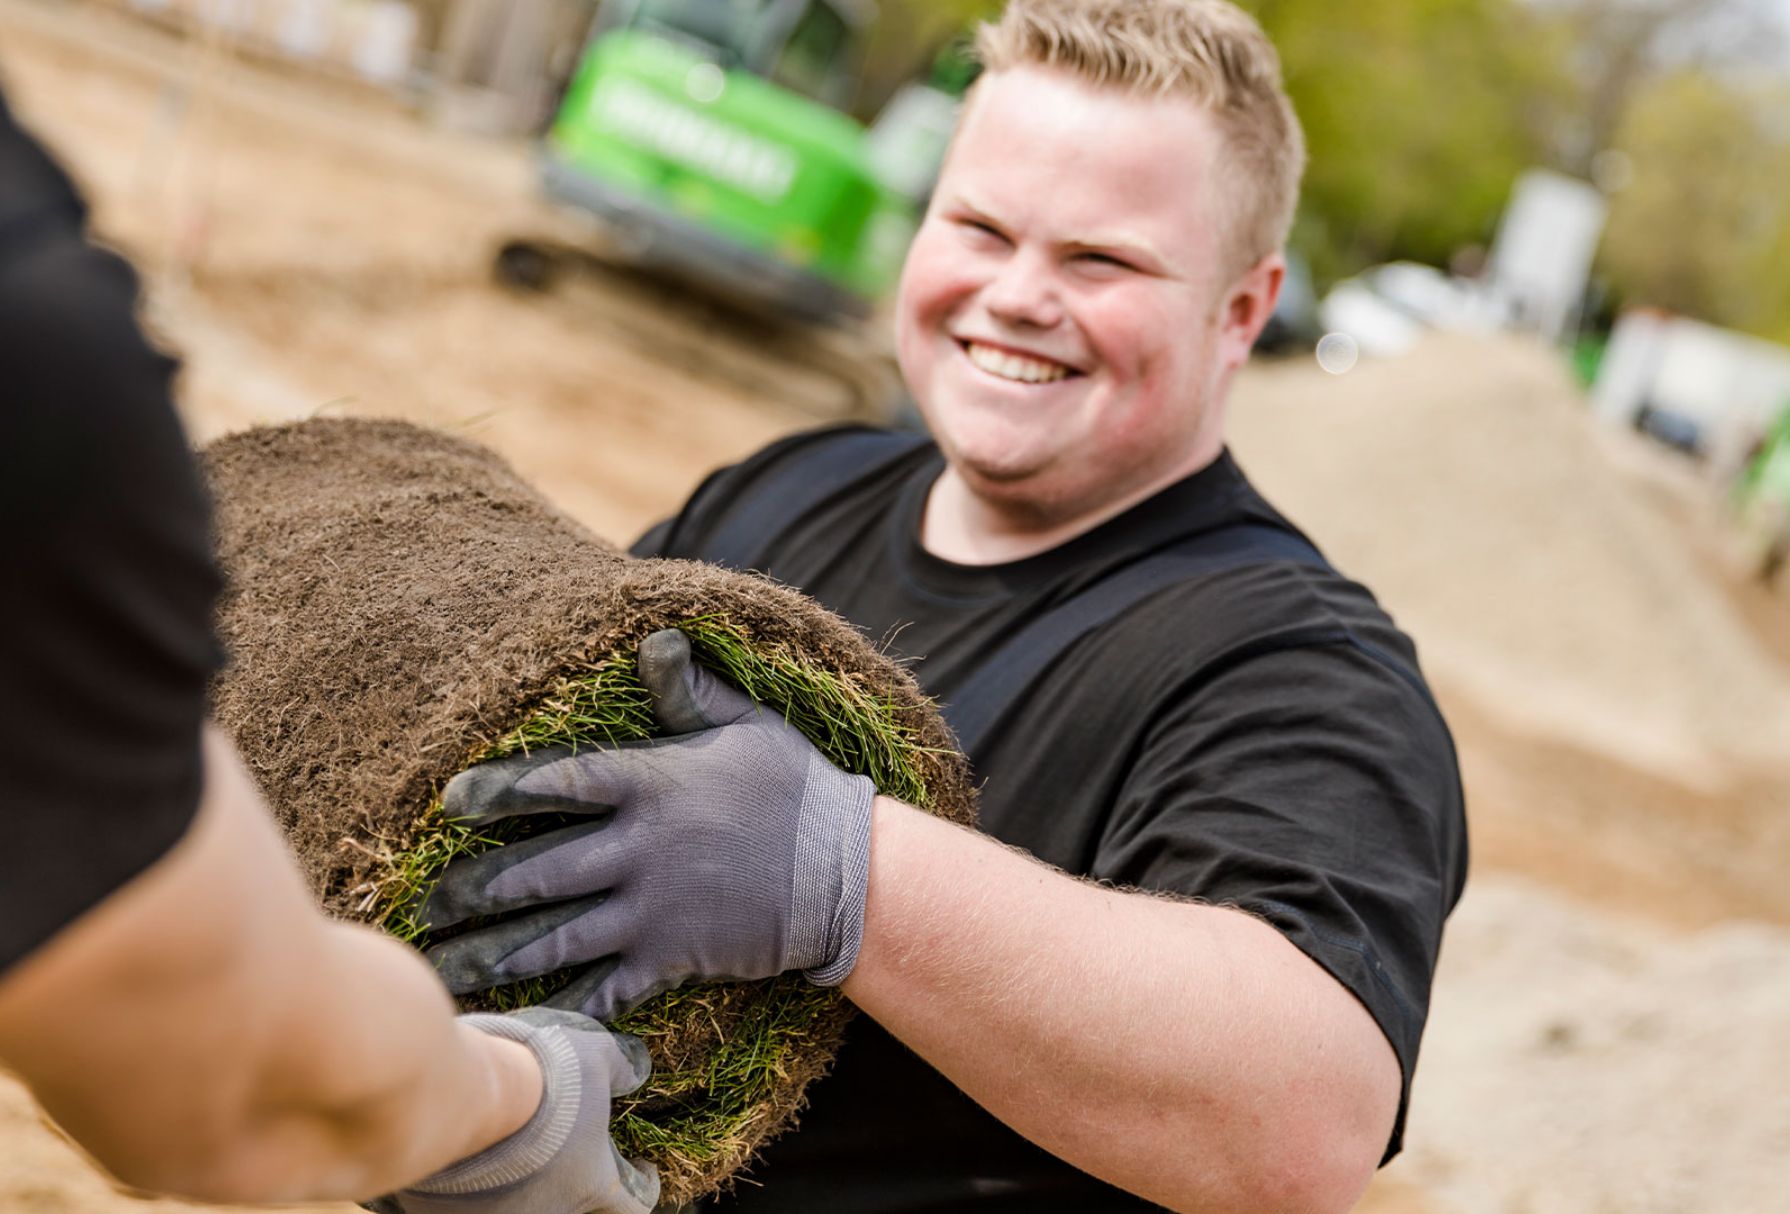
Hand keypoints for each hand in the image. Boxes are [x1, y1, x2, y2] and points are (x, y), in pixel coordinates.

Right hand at [362, 1008, 656, 1213]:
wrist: (466, 1094)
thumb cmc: (540, 1077)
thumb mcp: (595, 1054)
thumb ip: (619, 1067)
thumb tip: (634, 1071)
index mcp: (592, 1183)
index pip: (636, 1205)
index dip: (643, 1185)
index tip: (642, 1168)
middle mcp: (552, 1212)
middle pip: (575, 1207)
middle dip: (576, 1184)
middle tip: (566, 1151)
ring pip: (523, 1206)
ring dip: (525, 1184)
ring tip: (513, 1150)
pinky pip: (472, 1204)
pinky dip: (476, 1188)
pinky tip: (469, 1158)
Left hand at [415, 629, 875, 1019]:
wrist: (848, 874)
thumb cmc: (797, 789)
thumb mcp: (749, 727)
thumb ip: (691, 693)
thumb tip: (657, 639)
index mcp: (651, 785)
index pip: (557, 783)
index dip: (498, 792)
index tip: (451, 803)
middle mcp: (640, 849)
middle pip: (538, 872)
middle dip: (475, 892)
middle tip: (429, 907)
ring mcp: (653, 910)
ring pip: (557, 937)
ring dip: (498, 955)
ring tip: (450, 968)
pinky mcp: (672, 957)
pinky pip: (605, 988)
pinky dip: (563, 1006)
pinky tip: (524, 1019)